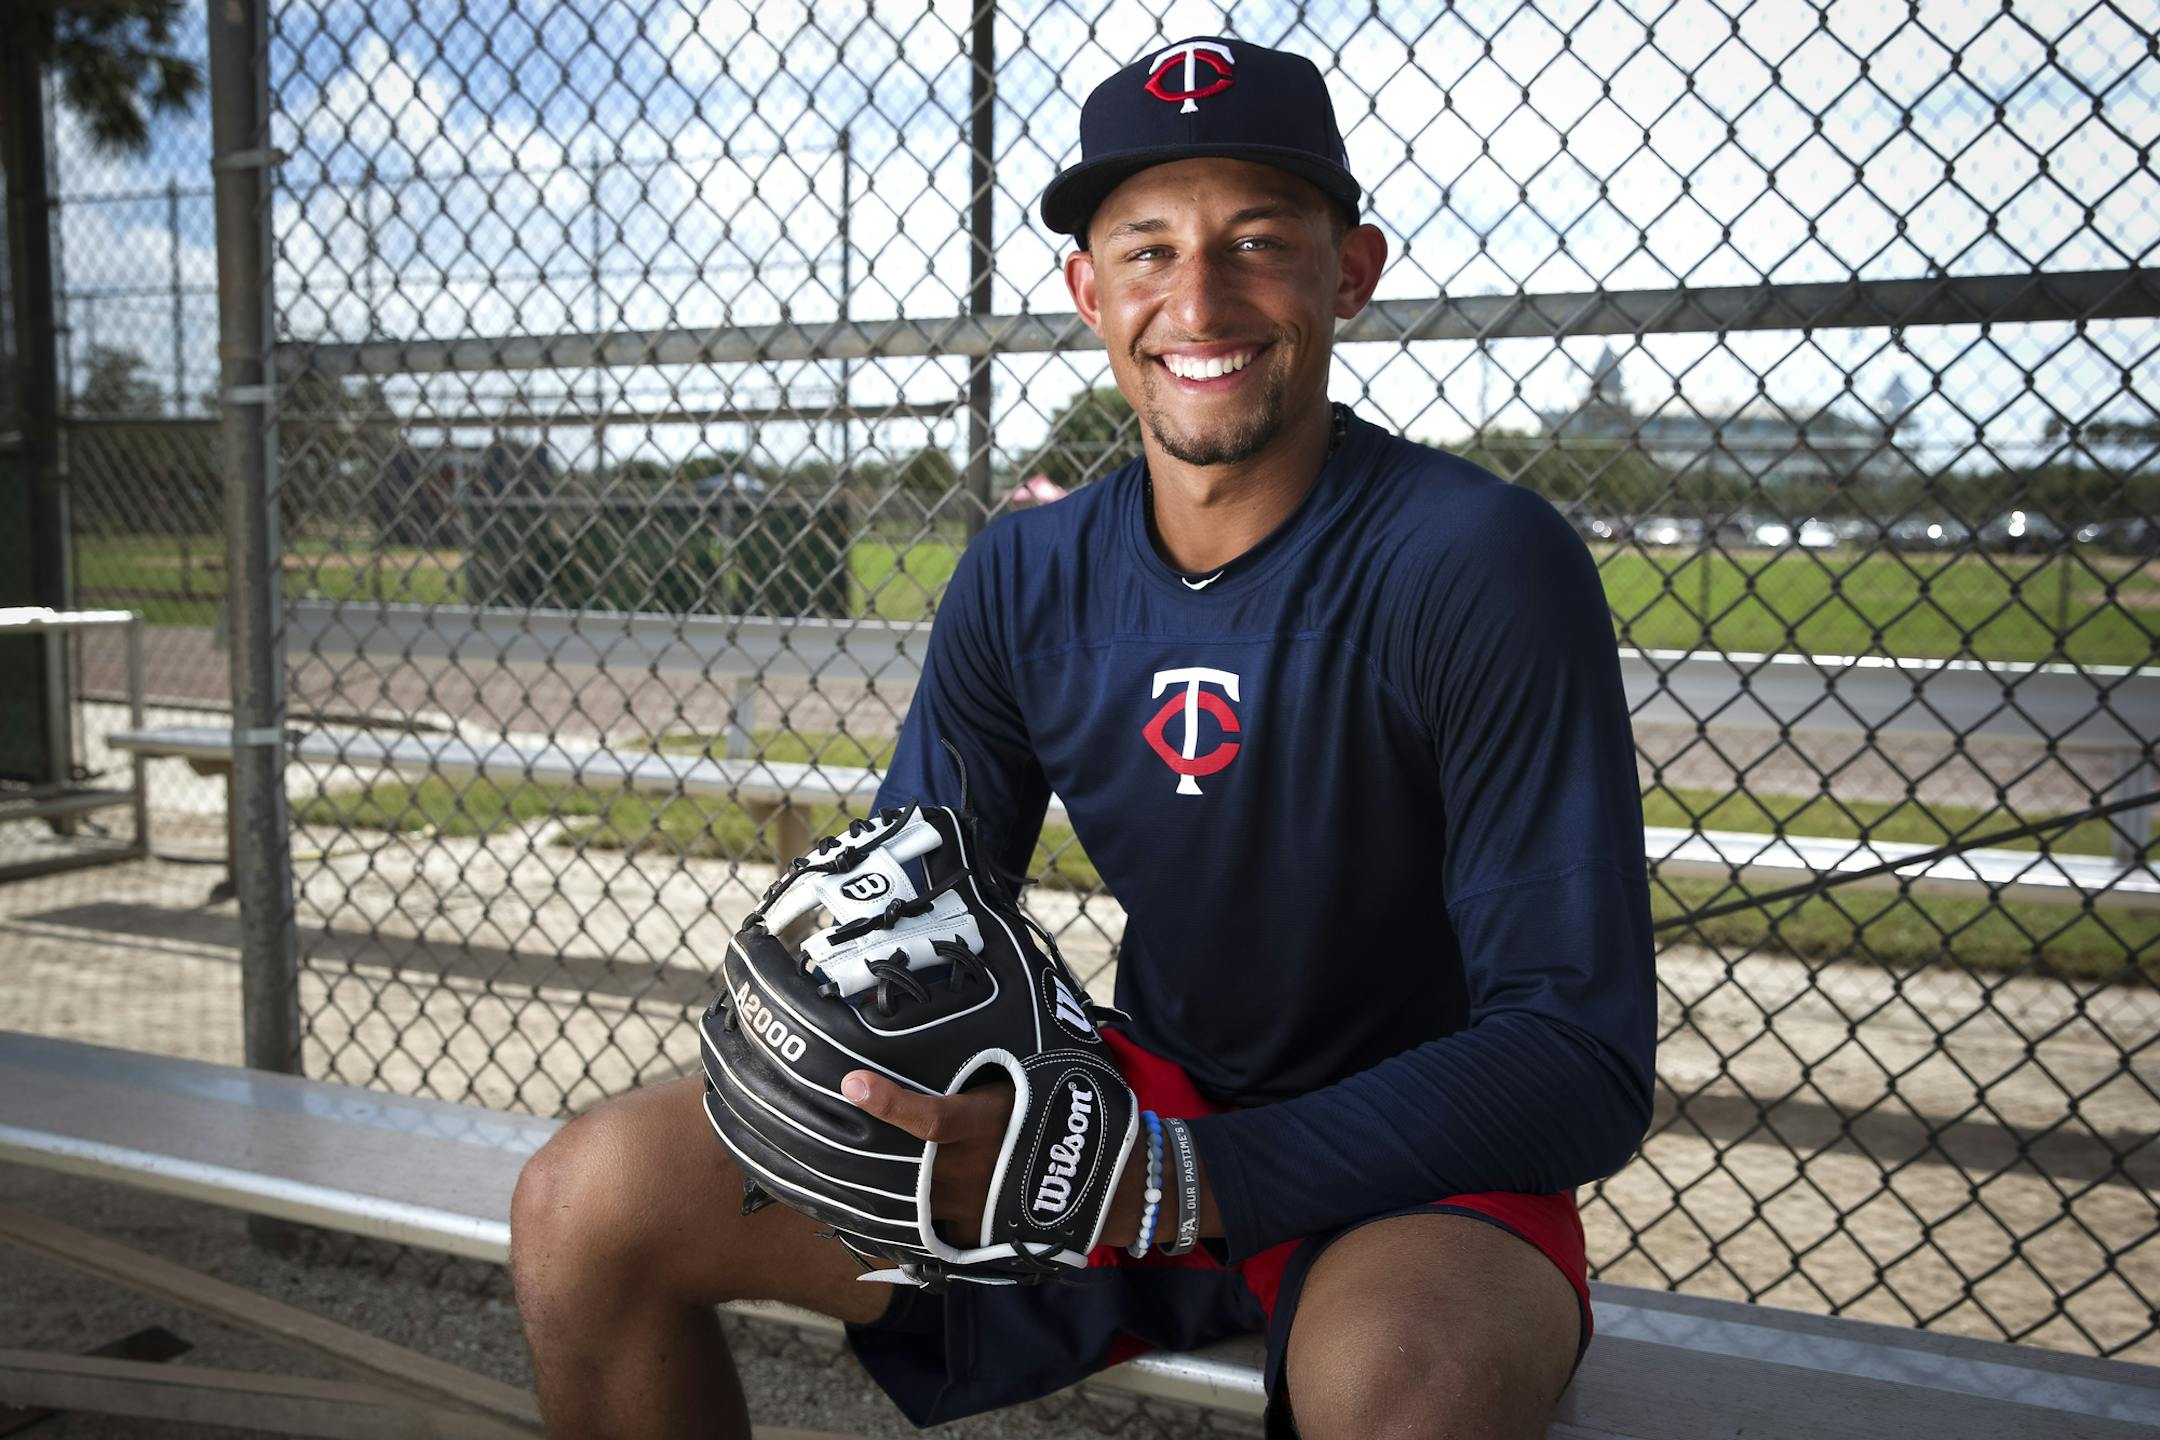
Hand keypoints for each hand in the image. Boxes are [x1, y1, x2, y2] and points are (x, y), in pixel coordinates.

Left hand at [843, 1068, 1155, 1248]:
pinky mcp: (969, 1234)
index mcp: (983, 1126)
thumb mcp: (1031, 1083)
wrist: (1107, 1186)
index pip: (928, 1115)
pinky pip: (924, 1223)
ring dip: (873, 1182)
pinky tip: (879, 1200)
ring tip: (833, 1168)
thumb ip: (985, 1074)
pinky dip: (904, 1211)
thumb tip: (956, 1024)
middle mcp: (968, 1169)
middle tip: (819, 1130)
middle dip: (859, 1148)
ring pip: (903, 1196)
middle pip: (898, 1161)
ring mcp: (965, 1207)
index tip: (852, 1083)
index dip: (887, 1101)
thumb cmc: (1066, 1117)